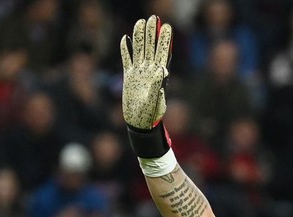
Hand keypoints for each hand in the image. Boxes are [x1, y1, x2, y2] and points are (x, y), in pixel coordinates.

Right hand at [120, 16, 172, 130]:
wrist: (138, 122)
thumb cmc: (150, 114)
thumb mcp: (156, 101)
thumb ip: (159, 85)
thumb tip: (163, 70)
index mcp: (158, 75)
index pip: (162, 53)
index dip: (165, 39)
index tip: (167, 27)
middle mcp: (148, 70)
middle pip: (151, 47)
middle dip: (152, 32)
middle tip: (153, 17)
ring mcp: (138, 72)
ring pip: (139, 50)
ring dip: (140, 36)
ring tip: (140, 22)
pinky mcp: (128, 76)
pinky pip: (126, 59)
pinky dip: (126, 49)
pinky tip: (126, 39)